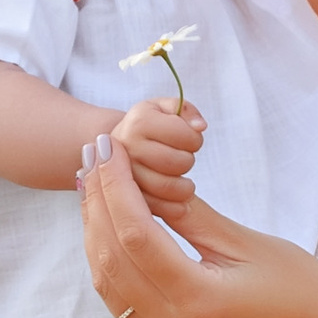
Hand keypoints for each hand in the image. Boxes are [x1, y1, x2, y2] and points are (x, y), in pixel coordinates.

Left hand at [78, 131, 317, 317]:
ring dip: (96, 233)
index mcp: (200, 301)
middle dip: (97, 203)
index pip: (135, 235)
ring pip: (108, 285)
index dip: (114, 186)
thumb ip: (189, 214)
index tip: (107, 147)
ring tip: (93, 185)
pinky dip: (110, 264)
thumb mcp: (247, 243)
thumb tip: (143, 178)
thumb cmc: (301, 289)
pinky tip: (108, 229)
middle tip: (92, 156)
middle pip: (112, 259)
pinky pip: (122, 306)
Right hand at [112, 95, 205, 217]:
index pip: (186, 136)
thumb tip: (199, 127)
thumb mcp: (165, 108)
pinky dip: (174, 207)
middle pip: (179, 162)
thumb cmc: (148, 126)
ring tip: (182, 180)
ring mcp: (122, 174)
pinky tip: (177, 198)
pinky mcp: (125, 198)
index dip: (195, 139)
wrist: (117, 145)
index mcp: (139, 121)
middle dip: (187, 161)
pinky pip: (158, 208)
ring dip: (185, 187)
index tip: (187, 140)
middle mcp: (126, 147)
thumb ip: (187, 110)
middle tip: (182, 159)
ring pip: (169, 187)